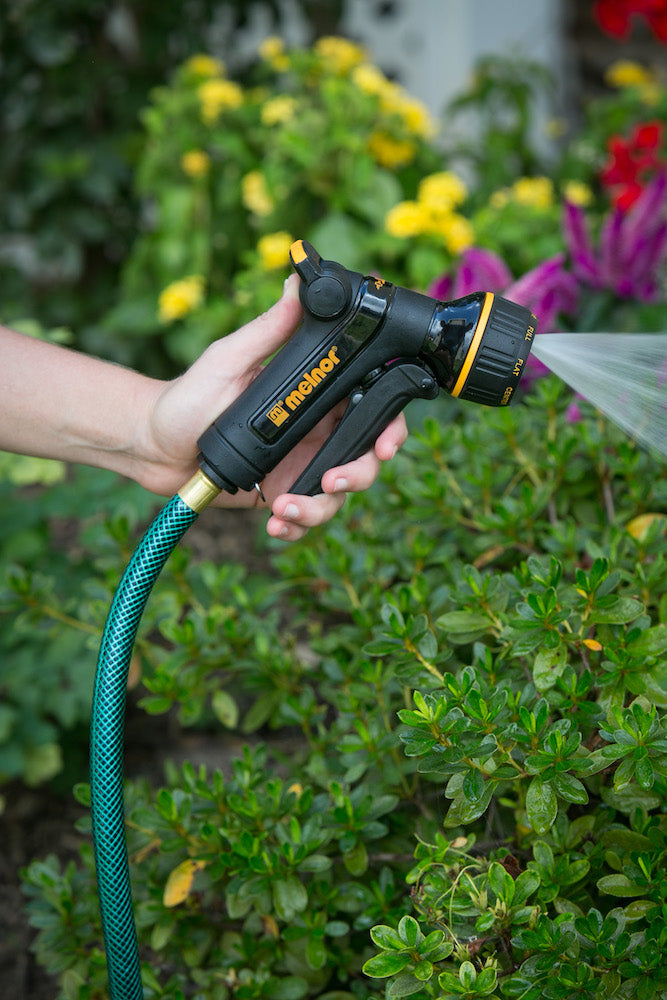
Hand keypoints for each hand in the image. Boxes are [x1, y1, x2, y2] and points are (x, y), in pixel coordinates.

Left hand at [145, 275, 407, 538]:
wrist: (154, 444)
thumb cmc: (189, 395)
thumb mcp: (229, 358)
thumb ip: (268, 327)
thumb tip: (297, 281)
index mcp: (315, 397)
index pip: (370, 409)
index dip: (390, 429)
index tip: (385, 443)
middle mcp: (316, 433)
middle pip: (365, 458)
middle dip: (360, 475)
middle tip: (332, 480)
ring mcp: (300, 467)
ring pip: (338, 496)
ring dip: (320, 509)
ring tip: (285, 509)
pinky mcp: (281, 496)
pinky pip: (304, 519)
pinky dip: (296, 528)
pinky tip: (275, 527)